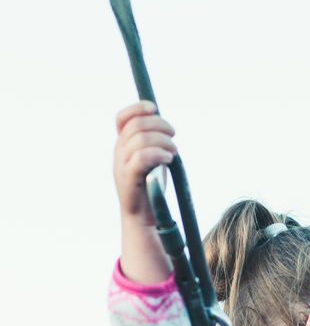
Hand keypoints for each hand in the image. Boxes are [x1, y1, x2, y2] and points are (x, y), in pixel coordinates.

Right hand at [113, 101, 176, 221]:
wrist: (143, 217)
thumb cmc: (151, 187)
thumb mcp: (151, 159)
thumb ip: (153, 142)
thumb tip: (165, 125)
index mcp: (123, 145)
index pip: (122, 118)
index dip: (137, 108)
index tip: (154, 108)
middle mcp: (119, 153)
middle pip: (136, 125)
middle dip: (159, 125)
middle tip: (173, 136)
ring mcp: (122, 166)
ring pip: (139, 139)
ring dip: (162, 141)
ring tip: (174, 151)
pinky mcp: (129, 179)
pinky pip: (141, 158)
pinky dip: (158, 154)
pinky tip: (168, 159)